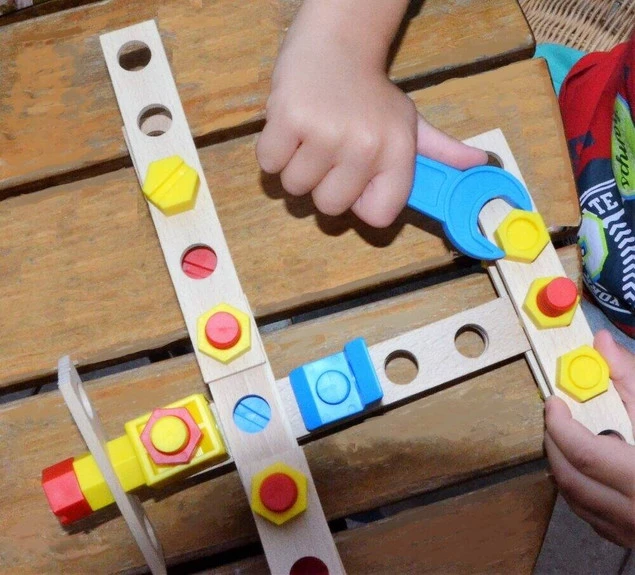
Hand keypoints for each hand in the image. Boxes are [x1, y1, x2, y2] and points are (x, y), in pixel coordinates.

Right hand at [256, 9, 486, 227]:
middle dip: (323, 185)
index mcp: (397, 150)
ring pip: (296, 188)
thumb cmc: (372, 93)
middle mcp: (365, 145)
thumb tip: (478, 164)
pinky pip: (270, 165)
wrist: (337, 42)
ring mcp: (326, 132)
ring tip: (311, 135)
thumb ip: (441, 150)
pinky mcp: (289, 119)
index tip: (356, 179)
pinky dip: (274, 152)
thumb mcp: (410, 120)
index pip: (378, 217)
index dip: (361, 202)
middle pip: (330, 208)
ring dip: (297, 167)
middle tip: (329, 152)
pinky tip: (291, 129)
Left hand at [545, 330, 634, 545]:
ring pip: (576, 500)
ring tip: (567, 435)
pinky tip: (587, 466)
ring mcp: (633, 532)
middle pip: (571, 479)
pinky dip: (579, 488)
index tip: (555, 402)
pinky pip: (591, 515)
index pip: (585, 454)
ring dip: (563, 465)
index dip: (560, 425)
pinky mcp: (632, 541)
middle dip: (555, 443)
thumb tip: (600, 344)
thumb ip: (631, 378)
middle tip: (556, 417)